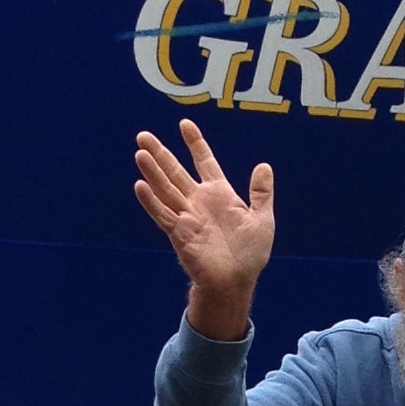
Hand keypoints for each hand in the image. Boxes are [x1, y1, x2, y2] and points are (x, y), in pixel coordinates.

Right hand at [133, 118, 274, 340]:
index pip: (204, 162)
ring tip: (140, 153)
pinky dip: (152, 201)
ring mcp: (187, 216)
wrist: (237, 281)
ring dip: (153, 172)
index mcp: (219, 194)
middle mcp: (199, 201)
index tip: (185, 124)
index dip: (195, 144)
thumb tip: (264, 166)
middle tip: (143, 135)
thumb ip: (260, 193)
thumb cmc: (250, 254)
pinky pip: (163, 214)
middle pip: (176, 171)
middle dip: (161, 153)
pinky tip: (140, 185)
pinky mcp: (179, 233)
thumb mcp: (262, 219)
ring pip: (166, 189)